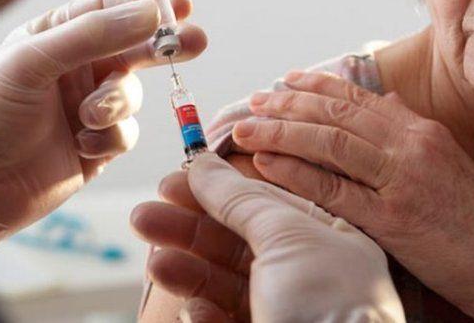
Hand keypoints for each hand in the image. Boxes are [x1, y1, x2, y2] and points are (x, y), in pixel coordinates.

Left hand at [0, 0, 206, 268]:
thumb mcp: (30, 62)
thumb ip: (92, 36)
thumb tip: (151, 14)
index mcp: (52, 38)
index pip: (107, 9)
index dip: (144, 5)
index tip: (179, 6)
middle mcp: (72, 71)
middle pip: (132, 50)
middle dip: (163, 47)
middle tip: (194, 43)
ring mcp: (85, 111)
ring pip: (131, 95)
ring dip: (117, 104)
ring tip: (88, 118)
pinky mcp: (94, 149)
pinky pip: (124, 135)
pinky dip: (109, 139)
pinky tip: (80, 147)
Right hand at [131, 153, 403, 322]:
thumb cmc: (329, 306)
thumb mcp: (287, 236)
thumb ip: (240, 199)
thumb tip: (204, 165)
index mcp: (325, 238)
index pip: (260, 202)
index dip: (215, 190)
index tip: (174, 181)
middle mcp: (305, 274)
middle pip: (233, 240)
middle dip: (188, 227)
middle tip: (144, 216)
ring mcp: (283, 309)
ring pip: (222, 281)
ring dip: (185, 269)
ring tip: (155, 264)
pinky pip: (221, 319)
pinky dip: (202, 313)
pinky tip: (192, 311)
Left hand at [233, 70, 473, 320]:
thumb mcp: (447, 161)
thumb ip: (410, 128)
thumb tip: (384, 98)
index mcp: (421, 130)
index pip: (358, 97)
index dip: (315, 86)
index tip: (284, 81)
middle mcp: (410, 146)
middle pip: (336, 114)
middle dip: (288, 104)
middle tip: (254, 103)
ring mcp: (400, 180)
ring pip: (329, 142)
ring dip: (281, 132)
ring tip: (247, 129)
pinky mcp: (392, 219)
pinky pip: (333, 188)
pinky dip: (295, 173)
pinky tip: (267, 164)